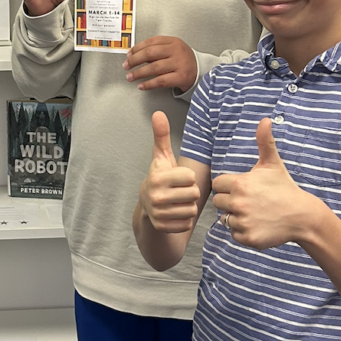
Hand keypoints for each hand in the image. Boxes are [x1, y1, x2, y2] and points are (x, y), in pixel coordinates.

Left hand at [123, 37, 196, 91]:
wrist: (200, 71)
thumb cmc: (183, 60)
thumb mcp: (172, 50)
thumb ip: (156, 51)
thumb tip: (133, 55)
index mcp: (173, 41)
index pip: (151, 41)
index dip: (137, 48)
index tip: (129, 54)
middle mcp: (176, 51)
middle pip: (150, 53)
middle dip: (135, 60)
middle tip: (126, 65)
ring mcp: (180, 64)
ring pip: (154, 68)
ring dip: (139, 73)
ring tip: (130, 76)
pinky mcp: (181, 77)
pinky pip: (161, 81)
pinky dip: (149, 84)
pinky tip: (142, 86)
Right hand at [139, 112, 200, 232]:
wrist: (146, 205)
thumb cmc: (160, 177)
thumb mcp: (161, 157)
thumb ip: (161, 135)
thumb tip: (158, 113)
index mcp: (157, 178)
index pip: (190, 177)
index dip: (188, 178)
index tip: (178, 178)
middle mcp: (156, 197)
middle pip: (193, 194)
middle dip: (190, 192)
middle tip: (179, 191)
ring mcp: (159, 214)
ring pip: (192, 209)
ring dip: (188, 206)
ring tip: (177, 201)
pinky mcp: (163, 227)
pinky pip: (187, 223)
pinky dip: (184, 219)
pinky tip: (175, 213)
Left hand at [211, 118, 317, 248]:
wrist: (302, 216)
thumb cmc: (284, 188)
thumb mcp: (273, 164)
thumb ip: (264, 141)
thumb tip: (265, 119)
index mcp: (240, 184)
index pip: (218, 184)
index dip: (228, 186)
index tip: (244, 187)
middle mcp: (238, 203)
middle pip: (219, 202)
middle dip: (230, 201)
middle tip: (250, 201)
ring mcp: (243, 222)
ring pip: (225, 219)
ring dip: (236, 217)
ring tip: (254, 212)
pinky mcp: (248, 238)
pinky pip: (234, 234)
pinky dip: (243, 231)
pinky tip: (257, 224)